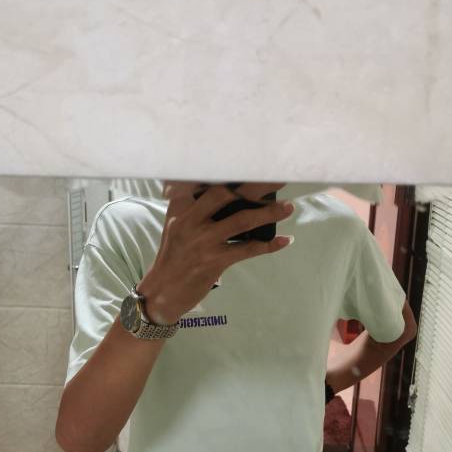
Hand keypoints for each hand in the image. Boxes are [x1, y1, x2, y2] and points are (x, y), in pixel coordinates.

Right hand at [136, 181, 294, 323]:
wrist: (162, 291)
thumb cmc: (174, 255)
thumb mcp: (177, 224)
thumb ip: (196, 206)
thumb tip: (232, 191)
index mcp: (181, 206)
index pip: (205, 180)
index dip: (229, 169)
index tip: (251, 160)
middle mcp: (190, 220)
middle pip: (226, 194)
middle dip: (255, 185)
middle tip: (279, 177)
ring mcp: (203, 241)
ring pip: (242, 220)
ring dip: (269, 213)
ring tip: (289, 207)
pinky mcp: (214, 261)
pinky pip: (248, 249)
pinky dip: (269, 245)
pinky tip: (284, 240)